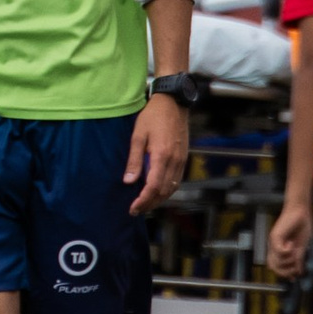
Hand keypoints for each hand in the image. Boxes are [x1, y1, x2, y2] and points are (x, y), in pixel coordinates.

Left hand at [125, 91, 192, 213]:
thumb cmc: (153, 116)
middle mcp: (174, 161)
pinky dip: (167, 191)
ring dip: (158, 200)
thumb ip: (134, 160)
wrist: (173, 103)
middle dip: (149, 204)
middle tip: (136, 210)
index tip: (133, 208)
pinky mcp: (184, 159)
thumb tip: (128, 181)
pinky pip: (176, 181)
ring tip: (145, 204)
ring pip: (171, 189)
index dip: (143, 201)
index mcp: (162, 156)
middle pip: (163, 192)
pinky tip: (157, 192)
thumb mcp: (138, 135)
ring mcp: (181, 161)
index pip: (153, 187)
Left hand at [267, 195, 312, 280]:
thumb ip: (299, 259)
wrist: (301, 212)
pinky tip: (292, 244)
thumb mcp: (302, 247)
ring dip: (288, 261)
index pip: (276, 267)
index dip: (284, 274)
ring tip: (295, 252)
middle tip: (295, 266)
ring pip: (276, 261)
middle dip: (286, 271)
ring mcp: (273, 242)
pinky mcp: (275, 236)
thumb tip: (299, 273)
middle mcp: (274, 247)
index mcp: (279, 250)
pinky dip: (287, 251)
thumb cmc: (301, 226)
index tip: (294, 277)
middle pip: (273, 267)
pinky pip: (279, 251)